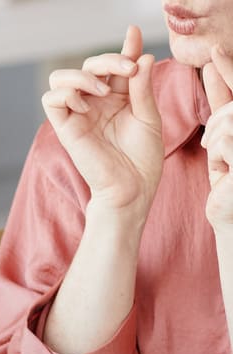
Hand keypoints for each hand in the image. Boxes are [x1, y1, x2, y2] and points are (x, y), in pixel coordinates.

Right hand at [42, 25, 162, 213]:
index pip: (115, 66)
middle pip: (88, 66)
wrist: (131, 188)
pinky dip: (66, 94)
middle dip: (107, 60)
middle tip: (127, 70)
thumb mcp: (148, 116)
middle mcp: (95, 103)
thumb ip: (141, 87)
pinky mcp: (65, 128)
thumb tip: (142, 56)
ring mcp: (78, 115)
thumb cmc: (142, 158)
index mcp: (117, 98)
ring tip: (104, 89)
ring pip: (61, 78)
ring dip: (82, 75)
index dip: (125, 47)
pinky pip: (51, 100)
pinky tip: (86, 103)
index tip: (134, 33)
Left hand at [203, 46, 232, 231]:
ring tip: (222, 160)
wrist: (232, 214)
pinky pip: (228, 140)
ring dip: (218, 139)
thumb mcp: (222, 137)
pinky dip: (221, 155)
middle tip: (215, 147)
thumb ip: (222, 104)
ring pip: (229, 119)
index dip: (228, 69)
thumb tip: (211, 66)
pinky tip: (226, 171)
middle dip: (217, 121)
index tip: (214, 51)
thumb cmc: (229, 176)